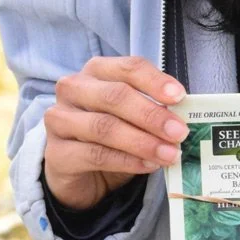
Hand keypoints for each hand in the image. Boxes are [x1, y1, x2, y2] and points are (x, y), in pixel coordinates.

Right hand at [43, 55, 187, 211]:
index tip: (179, 97)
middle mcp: (73, 89)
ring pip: (104, 127)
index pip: (128, 67)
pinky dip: (126, 161)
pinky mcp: (56, 153)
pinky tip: (148, 165)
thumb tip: (183, 117)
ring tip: (169, 154)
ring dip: (142, 142)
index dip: (154, 81)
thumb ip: (154, 110)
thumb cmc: (110, 135)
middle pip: (114, 96)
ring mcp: (59, 120)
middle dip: (151, 115)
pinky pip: (95, 155)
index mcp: (96, 71)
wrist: (78, 172)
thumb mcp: (133, 117)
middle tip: (179, 132)